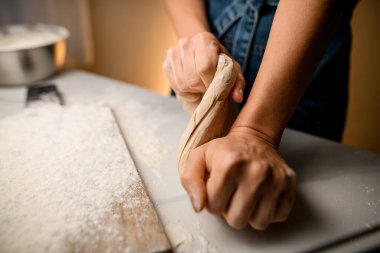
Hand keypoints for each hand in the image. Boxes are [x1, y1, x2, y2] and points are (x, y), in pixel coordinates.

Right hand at [162, 32, 244, 102]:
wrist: (201, 52)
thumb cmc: (219, 62)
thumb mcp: (233, 70)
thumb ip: (237, 83)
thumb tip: (237, 97)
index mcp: (204, 39)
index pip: (204, 68)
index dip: (211, 82)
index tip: (215, 85)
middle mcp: (186, 42)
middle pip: (192, 78)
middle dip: (202, 88)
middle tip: (208, 88)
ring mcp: (173, 52)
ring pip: (182, 84)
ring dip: (194, 91)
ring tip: (201, 88)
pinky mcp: (166, 63)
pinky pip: (174, 85)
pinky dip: (184, 92)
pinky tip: (192, 89)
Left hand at [180, 126, 295, 229]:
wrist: (254, 138)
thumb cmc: (225, 151)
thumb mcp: (199, 158)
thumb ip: (190, 180)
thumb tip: (199, 206)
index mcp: (230, 163)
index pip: (213, 207)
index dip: (212, 200)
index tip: (217, 186)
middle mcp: (256, 171)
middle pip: (237, 220)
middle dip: (230, 210)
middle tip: (232, 191)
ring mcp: (276, 179)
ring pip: (258, 223)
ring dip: (249, 213)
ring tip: (245, 194)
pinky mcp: (289, 185)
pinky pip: (278, 217)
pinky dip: (268, 211)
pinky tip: (261, 195)